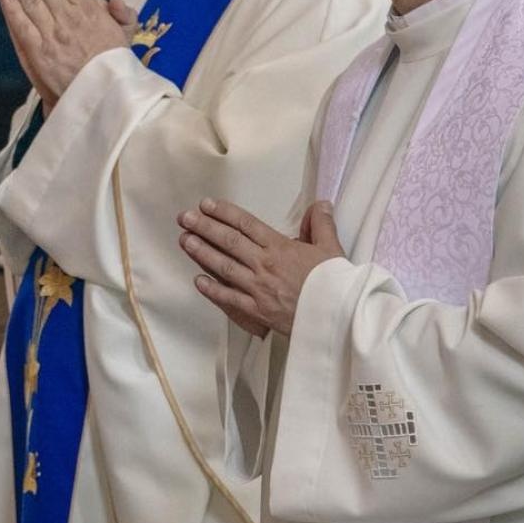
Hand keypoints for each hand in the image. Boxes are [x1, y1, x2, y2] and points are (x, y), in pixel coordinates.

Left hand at [0, 0, 130, 110]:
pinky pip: (22, 25)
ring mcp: (53, 36)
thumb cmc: (112, 69)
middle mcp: (70, 20)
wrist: (101, 101)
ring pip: (31, 0)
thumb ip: (122, 16)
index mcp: (91, 14)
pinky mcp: (39, 53)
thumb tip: (113, 0)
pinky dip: (12, 7)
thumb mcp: (127, 39)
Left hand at [177, 198, 345, 338]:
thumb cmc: (335, 284)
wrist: (339, 318)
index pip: (246, 224)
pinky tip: (198, 280)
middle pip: (229, 242)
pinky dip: (212, 289)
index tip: (206, 204)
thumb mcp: (332, 248)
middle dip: (204, 227)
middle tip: (184, 217)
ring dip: (202, 252)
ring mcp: (258, 288)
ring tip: (185, 240)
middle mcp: (265, 265)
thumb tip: (320, 204)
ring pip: (224, 266)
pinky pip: (229, 298)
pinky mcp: (258, 310)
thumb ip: (321, 224)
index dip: (223, 212)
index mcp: (281, 247)